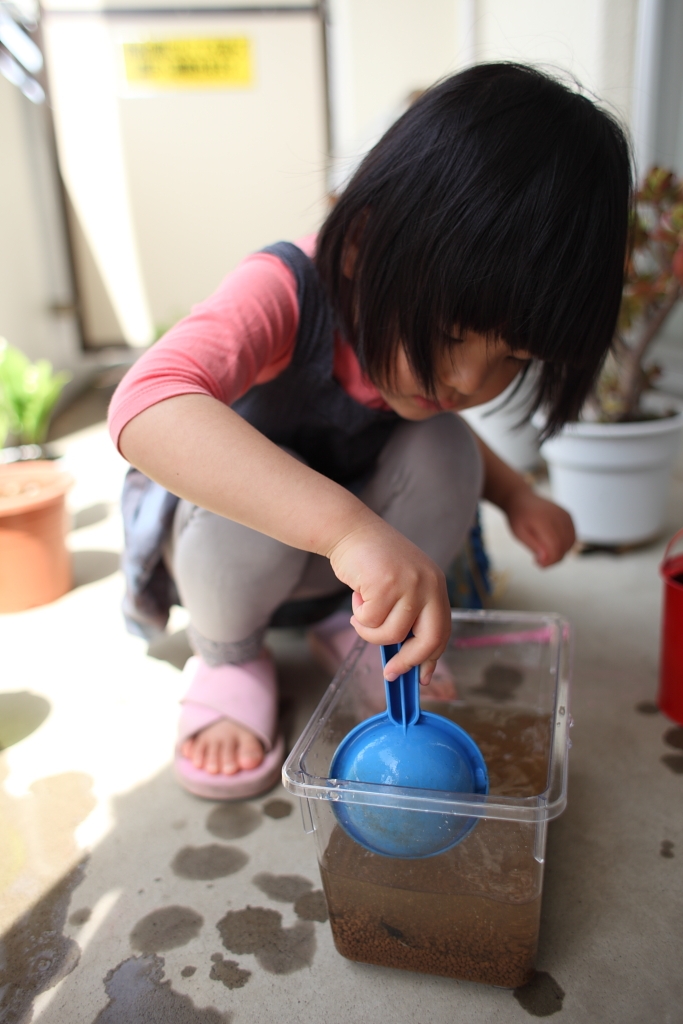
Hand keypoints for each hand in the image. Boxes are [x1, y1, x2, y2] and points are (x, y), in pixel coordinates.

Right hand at [328, 517, 450, 683]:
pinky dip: (358, 615)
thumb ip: (409, 614)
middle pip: (429, 640)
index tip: (423, 677)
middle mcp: (429, 585)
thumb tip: (406, 657)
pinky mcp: (386, 585)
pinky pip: (370, 621)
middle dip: (408, 661)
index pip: (442, 630)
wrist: (351, 530)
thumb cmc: (372, 561)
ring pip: (391, 634)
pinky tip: (356, 595)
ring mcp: (409, 584)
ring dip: (369, 631)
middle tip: (390, 672)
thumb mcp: (402, 585)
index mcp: (436, 586)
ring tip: (360, 612)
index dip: (432, 657)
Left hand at [503, 485, 575, 566]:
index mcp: (543, 520)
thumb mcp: (519, 534)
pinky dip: (564, 545)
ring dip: (560, 553)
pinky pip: (572, 536)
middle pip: (564, 546)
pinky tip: (552, 546)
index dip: (550, 561)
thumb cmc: (519, 517)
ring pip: (570, 543)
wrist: (522, 500)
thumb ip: (534, 546)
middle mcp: (558, 516)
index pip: (555, 547)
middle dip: (554, 559)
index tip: (538, 564)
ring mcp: (565, 515)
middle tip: (540, 561)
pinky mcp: (569, 516)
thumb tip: (546, 559)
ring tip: (545, 554)